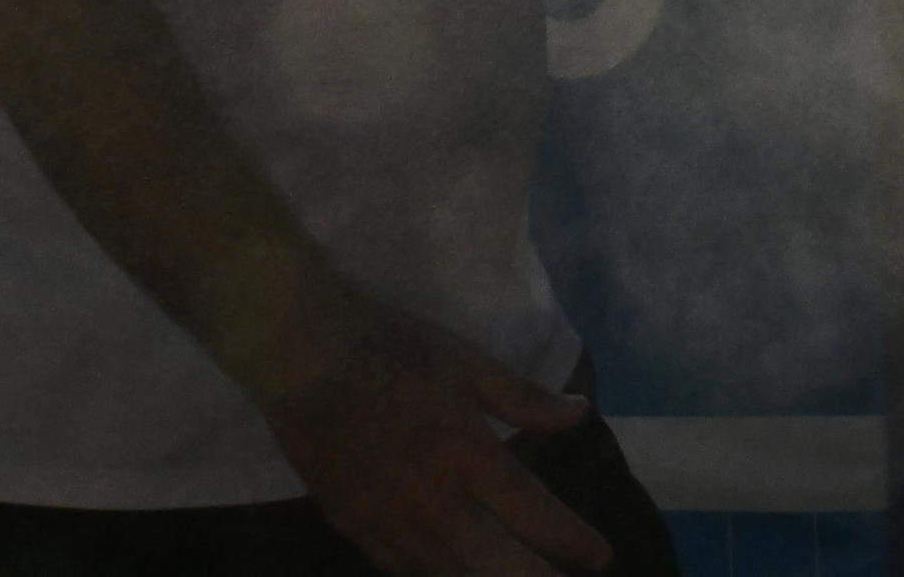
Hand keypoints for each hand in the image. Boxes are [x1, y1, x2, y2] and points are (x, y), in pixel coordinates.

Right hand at [256, 285, 603, 576]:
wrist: (302, 356)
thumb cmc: (392, 349)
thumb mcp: (468, 362)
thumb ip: (524, 399)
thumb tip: (579, 414)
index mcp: (468, 456)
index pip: (533, 514)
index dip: (572, 540)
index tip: (600, 556)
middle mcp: (433, 502)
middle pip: (496, 566)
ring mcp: (389, 522)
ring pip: (449, 575)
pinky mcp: (353, 526)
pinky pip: (402, 569)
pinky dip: (434, 576)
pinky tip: (450, 574)